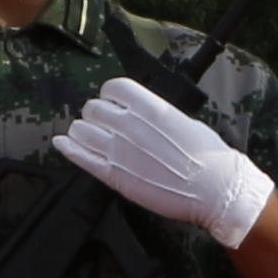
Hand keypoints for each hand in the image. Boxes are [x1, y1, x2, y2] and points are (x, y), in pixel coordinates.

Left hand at [51, 76, 275, 250]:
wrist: (215, 189)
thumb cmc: (209, 157)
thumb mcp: (185, 122)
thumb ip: (158, 116)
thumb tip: (144, 115)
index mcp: (150, 107)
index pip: (114, 87)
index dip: (109, 93)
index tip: (112, 101)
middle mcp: (130, 124)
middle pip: (93, 107)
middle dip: (96, 113)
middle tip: (102, 123)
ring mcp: (119, 150)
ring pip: (81, 130)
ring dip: (82, 130)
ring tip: (88, 136)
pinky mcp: (114, 176)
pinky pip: (80, 157)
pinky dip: (68, 148)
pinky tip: (61, 143)